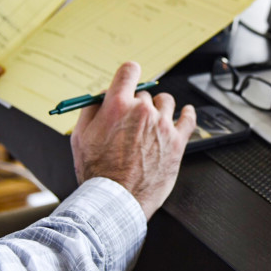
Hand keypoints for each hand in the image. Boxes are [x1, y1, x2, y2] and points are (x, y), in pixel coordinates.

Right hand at [70, 61, 196, 219]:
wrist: (116, 200)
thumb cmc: (97, 173)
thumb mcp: (80, 136)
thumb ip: (91, 110)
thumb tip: (102, 96)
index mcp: (118, 105)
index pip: (130, 70)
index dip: (129, 74)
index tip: (130, 78)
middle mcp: (143, 111)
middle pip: (144, 93)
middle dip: (137, 104)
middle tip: (131, 121)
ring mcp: (163, 125)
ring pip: (166, 102)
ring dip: (159, 108)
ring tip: (153, 121)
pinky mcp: (177, 142)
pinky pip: (189, 118)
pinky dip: (187, 113)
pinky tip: (185, 113)